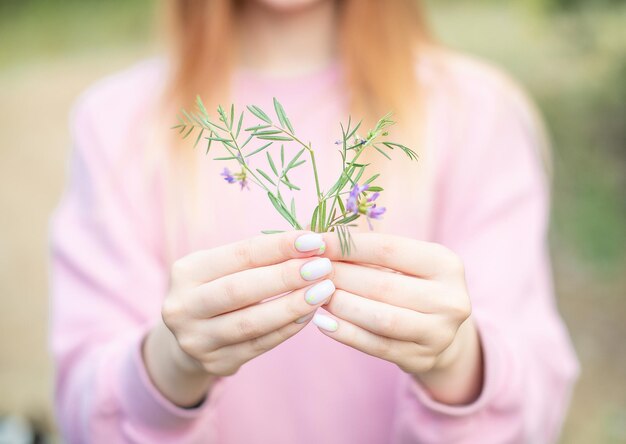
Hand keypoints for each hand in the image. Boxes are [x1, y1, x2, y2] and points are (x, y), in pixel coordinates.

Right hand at [144, 231, 335, 406]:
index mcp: (186, 272)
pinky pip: (259, 345)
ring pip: (251, 322)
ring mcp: (197, 339)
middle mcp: (183, 306)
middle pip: (240, 289)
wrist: (190, 335)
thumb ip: (261, 255)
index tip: (313, 240)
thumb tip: (312, 239)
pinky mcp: (215, 363)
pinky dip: (287, 328)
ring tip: (324, 290)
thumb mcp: (225, 266)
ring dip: (292, 305)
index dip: (278, 246)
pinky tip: (310, 314)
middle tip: (322, 267)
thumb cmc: (219, 287)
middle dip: (286, 276)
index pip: (239, 255)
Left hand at [315, 232, 482, 404]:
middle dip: (340, 275)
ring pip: (380, 318)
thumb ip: (366, 250)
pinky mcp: (422, 359)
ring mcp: (439, 333)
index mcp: (446, 264)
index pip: (389, 249)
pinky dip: (345, 333)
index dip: (348, 246)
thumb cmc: (412, 283)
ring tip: (315, 294)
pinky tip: (322, 323)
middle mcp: (450, 299)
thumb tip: (316, 237)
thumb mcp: (403, 261)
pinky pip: (376, 346)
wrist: (441, 329)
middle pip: (383, 284)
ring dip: (341, 304)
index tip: (316, 242)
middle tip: (309, 270)